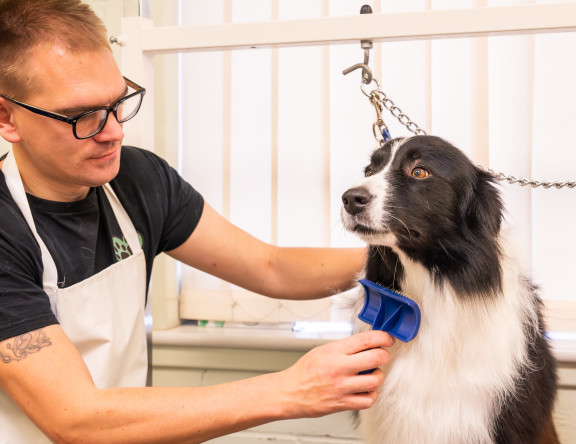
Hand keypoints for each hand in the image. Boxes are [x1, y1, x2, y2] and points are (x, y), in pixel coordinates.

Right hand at [276, 330, 393, 418]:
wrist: (290, 392)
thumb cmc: (304, 371)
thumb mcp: (323, 350)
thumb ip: (345, 347)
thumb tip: (367, 343)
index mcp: (335, 351)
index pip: (366, 339)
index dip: (383, 337)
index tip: (388, 339)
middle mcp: (340, 368)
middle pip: (376, 357)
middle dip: (385, 355)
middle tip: (383, 355)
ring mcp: (342, 386)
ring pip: (376, 379)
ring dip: (378, 375)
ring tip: (372, 374)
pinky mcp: (343, 403)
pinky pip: (369, 400)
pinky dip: (372, 394)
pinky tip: (366, 389)